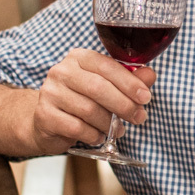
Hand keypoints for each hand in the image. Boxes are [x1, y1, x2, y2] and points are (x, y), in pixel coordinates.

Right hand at [27, 48, 156, 154]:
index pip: (107, 66)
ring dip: (109, 124)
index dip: (129, 82)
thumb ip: (128, 80)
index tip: (145, 97)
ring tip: (117, 129)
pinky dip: (94, 135)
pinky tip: (98, 136)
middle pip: (98, 88)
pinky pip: (77, 128)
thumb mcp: (106, 86)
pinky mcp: (45, 115)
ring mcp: (50, 93)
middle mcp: (61, 71)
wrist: (46, 119)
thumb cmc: (81, 99)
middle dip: (123, 105)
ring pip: (89, 110)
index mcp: (79, 58)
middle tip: (139, 117)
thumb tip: (150, 75)